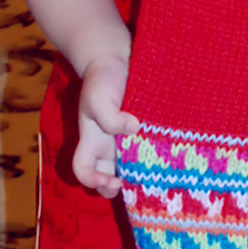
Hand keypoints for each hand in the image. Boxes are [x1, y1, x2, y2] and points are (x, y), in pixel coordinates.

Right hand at [73, 54, 138, 196]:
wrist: (116, 60)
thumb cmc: (102, 80)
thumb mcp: (99, 98)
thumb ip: (110, 116)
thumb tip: (133, 128)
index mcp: (91, 140)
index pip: (82, 170)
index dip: (91, 181)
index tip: (110, 180)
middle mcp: (107, 146)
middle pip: (104, 178)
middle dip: (114, 188)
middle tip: (129, 185)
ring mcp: (124, 141)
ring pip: (127, 169)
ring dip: (135, 177)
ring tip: (150, 175)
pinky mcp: (142, 134)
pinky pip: (145, 154)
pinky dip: (152, 161)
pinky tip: (165, 158)